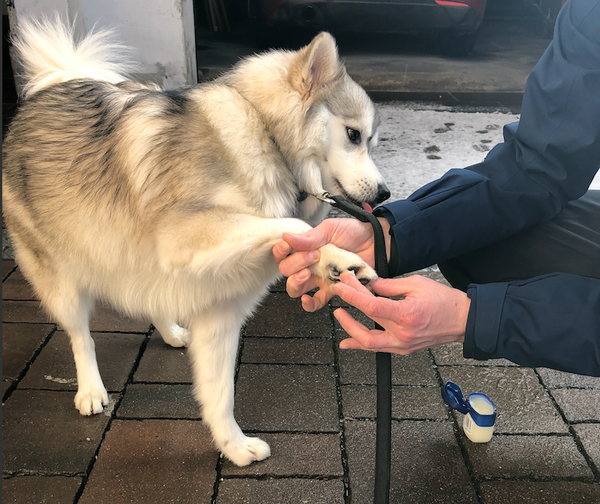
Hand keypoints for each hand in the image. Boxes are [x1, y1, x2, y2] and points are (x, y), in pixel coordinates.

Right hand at [273, 217, 388, 311]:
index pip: (284, 253)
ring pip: (296, 288)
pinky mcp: (332, 289)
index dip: (281, 252)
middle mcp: (310, 264)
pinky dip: (309, 304)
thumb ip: (310, 236)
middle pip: (287, 271)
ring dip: (296, 283)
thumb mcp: (331, 229)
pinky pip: (316, 302)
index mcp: (306, 247)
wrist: (378, 243)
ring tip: (307, 274)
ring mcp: (320, 278)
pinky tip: (308, 299)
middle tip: (311, 257)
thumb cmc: (355, 233)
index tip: (287, 246)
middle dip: (294, 264)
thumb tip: (287, 236)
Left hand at [333, 273, 469, 353]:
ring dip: (350, 329)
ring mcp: (402, 345)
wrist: (463, 320)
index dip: (352, 295)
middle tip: (340, 292)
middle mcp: (403, 334)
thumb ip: (389, 286)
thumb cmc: (444, 301)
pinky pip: (377, 348)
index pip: (371, 306)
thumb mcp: (416, 284)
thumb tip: (370, 285)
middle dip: (349, 305)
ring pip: (368, 342)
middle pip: (367, 321)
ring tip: (340, 315)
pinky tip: (347, 342)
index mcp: (406, 314)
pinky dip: (360, 344)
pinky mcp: (403, 349)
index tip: (341, 285)